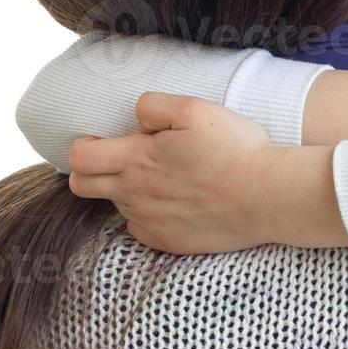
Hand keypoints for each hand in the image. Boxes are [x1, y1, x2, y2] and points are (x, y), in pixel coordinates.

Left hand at [66, 92, 274, 254]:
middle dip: (89, 171)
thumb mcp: (196, 109)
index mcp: (137, 158)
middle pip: (83, 186)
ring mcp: (149, 221)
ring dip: (127, 190)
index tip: (100, 140)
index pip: (80, 158)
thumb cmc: (236, 149)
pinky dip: (150, 215)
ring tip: (164, 179)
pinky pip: (141, 228)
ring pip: (117, 205)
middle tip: (119, 159)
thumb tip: (137, 120)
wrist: (267, 196)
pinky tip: (177, 203)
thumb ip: (154, 107)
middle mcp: (135, 193)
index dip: (83, 146)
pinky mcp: (167, 241)